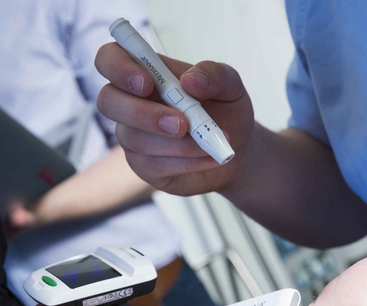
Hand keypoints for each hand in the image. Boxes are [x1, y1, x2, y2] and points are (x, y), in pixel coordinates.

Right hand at [95, 43, 253, 195]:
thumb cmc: (226, 111)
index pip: (109, 59)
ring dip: (177, 144)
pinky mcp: (145, 166)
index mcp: (146, 72)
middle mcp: (131, 102)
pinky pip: (153, 165)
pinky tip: (209, 158)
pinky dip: (186, 162)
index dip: (118, 68)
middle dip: (142, 114)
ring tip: (209, 144)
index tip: (146, 84)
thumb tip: (190, 81)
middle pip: (108, 102)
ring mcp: (134, 136)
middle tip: (182, 124)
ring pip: (135, 139)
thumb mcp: (230, 87)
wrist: (238, 149)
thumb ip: (214, 75)